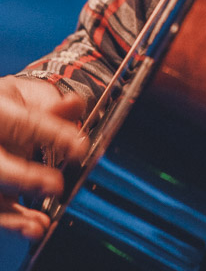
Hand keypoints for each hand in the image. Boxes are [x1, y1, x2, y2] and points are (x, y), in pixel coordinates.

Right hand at [0, 76, 85, 239]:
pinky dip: (13, 222)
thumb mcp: (24, 96)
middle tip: (56, 186)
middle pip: (0, 168)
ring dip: (17, 215)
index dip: (52, 136)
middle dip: (26, 179)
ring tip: (42, 223)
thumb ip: (51, 104)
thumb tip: (76, 105)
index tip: (79, 148)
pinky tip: (32, 227)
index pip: (23, 125)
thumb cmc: (5, 108)